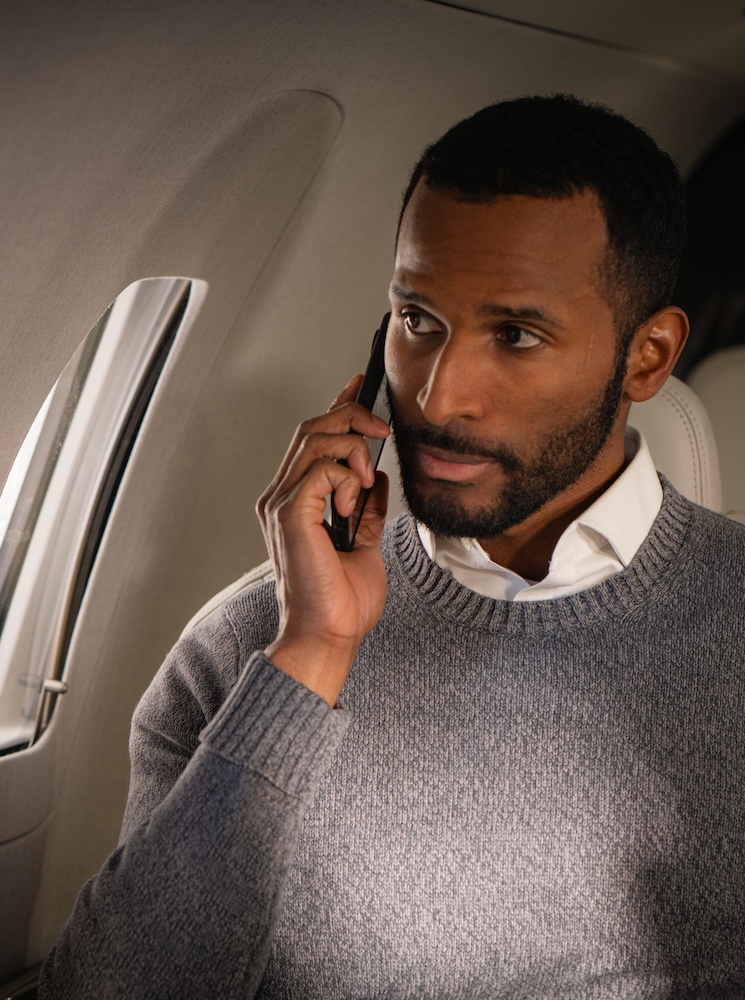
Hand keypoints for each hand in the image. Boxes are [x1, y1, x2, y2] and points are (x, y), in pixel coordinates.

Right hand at [257, 376, 389, 704]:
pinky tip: (354, 501)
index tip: (359, 385)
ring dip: (352, 448)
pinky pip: (321, 469)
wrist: (330, 634)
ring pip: (314, 440)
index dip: (336, 407)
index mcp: (295, 502)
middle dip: (350, 417)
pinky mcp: (290, 513)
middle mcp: (281, 497)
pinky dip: (347, 477)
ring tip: (368, 480)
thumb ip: (366, 509)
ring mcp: (281, 503)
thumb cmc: (342, 601)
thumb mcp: (365, 544)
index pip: (312, 439)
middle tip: (382, 432)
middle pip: (310, 429)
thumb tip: (380, 479)